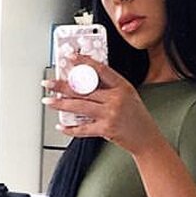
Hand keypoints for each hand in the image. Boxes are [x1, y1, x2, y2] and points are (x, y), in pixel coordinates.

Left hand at [43, 57, 162, 155]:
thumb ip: (109, 88)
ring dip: (61, 104)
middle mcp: (116, 98)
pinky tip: (61, 125)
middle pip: (84, 89)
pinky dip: (71, 128)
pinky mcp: (106, 129)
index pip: (100, 69)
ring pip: (80, 106)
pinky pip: (84, 129)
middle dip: (62, 86)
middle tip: (48, 83)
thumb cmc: (136, 117)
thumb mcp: (128, 95)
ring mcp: (110, 114)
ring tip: (48, 101)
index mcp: (122, 86)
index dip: (83, 62)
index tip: (70, 58)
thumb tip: (85, 82)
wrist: (147, 139)